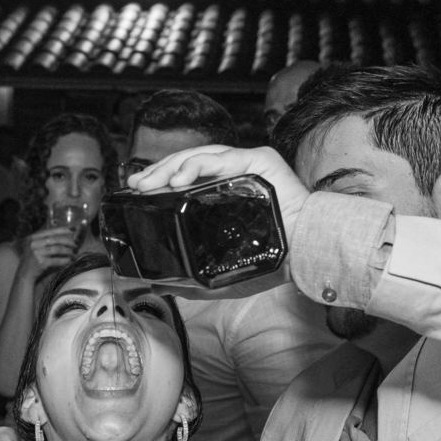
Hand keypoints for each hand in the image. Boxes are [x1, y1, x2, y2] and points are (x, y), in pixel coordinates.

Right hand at [19, 227, 76, 280]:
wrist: (24, 275)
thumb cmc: (31, 261)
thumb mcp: (34, 247)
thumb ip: (44, 241)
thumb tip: (62, 235)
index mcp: (32, 238)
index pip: (49, 231)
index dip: (62, 230)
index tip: (72, 229)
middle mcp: (33, 244)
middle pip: (55, 240)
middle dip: (67, 241)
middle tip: (75, 244)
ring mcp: (36, 253)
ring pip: (57, 249)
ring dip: (67, 251)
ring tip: (73, 253)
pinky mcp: (41, 262)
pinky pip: (56, 260)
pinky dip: (64, 260)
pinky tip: (70, 261)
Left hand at [130, 146, 304, 298]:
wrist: (304, 254)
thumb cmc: (271, 260)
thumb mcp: (221, 274)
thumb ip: (190, 282)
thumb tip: (158, 285)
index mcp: (224, 193)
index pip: (186, 179)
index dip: (159, 182)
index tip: (137, 194)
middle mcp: (234, 174)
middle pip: (187, 165)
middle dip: (157, 173)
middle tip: (136, 187)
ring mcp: (246, 164)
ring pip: (199, 155)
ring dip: (170, 167)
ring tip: (151, 183)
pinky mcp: (258, 159)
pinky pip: (220, 157)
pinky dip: (195, 165)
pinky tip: (178, 180)